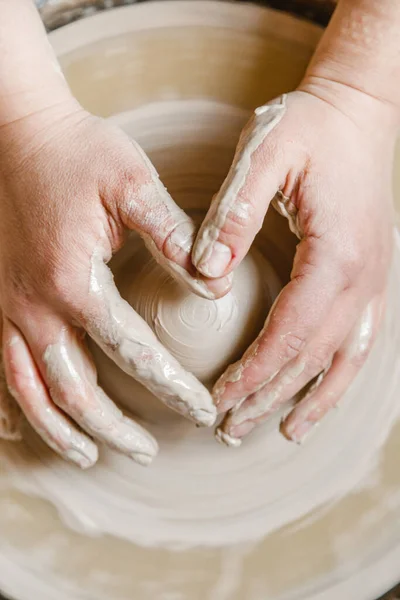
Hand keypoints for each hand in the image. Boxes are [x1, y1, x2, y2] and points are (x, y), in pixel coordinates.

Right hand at [0, 101, 229, 467]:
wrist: (20, 133)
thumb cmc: (80, 154)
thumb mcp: (134, 184)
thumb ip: (174, 236)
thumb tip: (213, 283)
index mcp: (74, 281)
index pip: (132, 353)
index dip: (171, 387)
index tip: (201, 409)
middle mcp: (35, 306)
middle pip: (75, 391)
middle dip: (115, 429)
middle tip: (149, 451)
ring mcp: (8, 306)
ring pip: (30, 391)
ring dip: (61, 431)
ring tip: (92, 456)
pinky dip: (10, 406)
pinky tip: (21, 428)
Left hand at [192, 85, 395, 445]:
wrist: (358, 112)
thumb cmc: (309, 129)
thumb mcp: (264, 154)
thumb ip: (232, 213)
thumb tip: (204, 274)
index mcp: (336, 254)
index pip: (290, 332)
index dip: (254, 373)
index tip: (219, 399)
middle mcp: (363, 279)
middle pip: (313, 358)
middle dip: (270, 398)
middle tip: (230, 430)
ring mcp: (374, 282)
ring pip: (342, 361)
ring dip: (309, 401)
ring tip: (279, 433)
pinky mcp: (371, 279)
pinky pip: (359, 344)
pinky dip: (339, 378)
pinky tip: (320, 397)